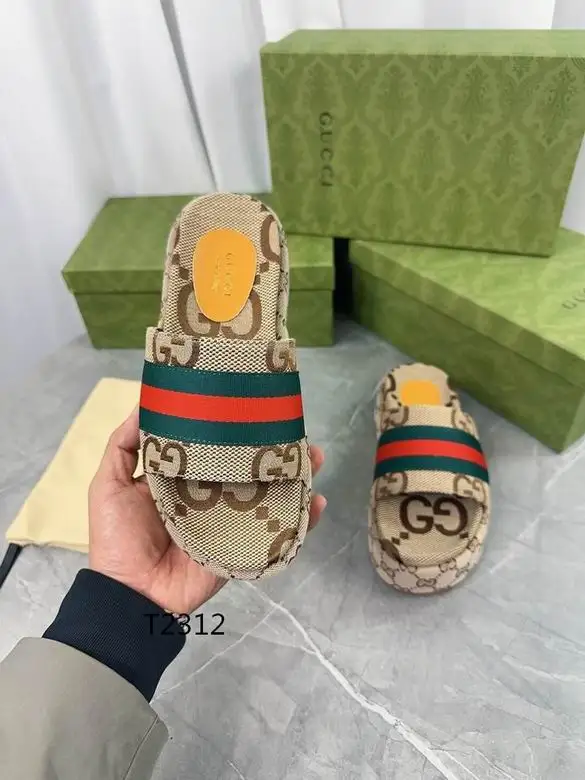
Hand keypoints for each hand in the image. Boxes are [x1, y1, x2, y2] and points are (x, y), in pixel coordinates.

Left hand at [89, 407, 326, 613]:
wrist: (129, 592)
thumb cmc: (117, 537)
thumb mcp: (109, 484)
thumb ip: (123, 446)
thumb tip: (143, 405)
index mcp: (183, 479)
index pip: (213, 448)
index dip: (233, 428)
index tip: (251, 405)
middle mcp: (211, 496)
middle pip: (249, 468)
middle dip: (274, 450)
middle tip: (296, 430)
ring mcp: (230, 522)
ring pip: (269, 495)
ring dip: (295, 477)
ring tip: (315, 457)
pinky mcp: (242, 546)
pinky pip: (275, 532)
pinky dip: (301, 521)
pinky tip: (316, 502)